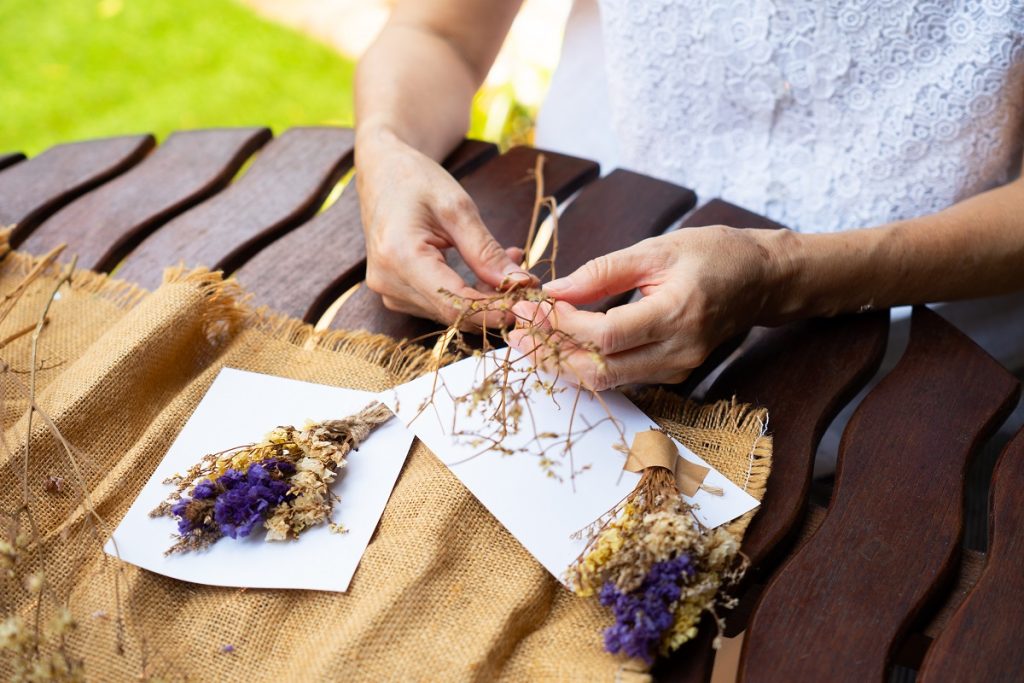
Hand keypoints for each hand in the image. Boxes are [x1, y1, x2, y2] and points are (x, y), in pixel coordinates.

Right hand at [356, 127, 533, 325]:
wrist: (383, 173)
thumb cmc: (417, 180)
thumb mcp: (458, 208)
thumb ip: (486, 251)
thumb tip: (518, 284)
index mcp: (400, 256)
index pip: (454, 303)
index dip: (494, 310)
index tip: (528, 302)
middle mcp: (389, 282)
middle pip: (453, 312)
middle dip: (495, 302)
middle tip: (528, 277)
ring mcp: (389, 291)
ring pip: (449, 312)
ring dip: (485, 296)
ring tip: (510, 261)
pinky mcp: (396, 294)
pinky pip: (440, 304)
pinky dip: (468, 293)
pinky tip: (486, 270)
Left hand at [508, 225, 790, 389]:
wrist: (761, 280)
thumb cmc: (713, 254)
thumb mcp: (656, 249)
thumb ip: (603, 271)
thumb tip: (555, 290)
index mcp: (677, 314)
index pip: (605, 335)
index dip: (561, 325)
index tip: (531, 307)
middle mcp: (678, 352)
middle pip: (600, 370)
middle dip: (551, 354)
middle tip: (516, 333)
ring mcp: (677, 369)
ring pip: (606, 381)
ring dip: (563, 362)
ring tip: (530, 339)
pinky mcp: (672, 375)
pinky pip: (620, 378)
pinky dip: (586, 363)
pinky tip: (561, 344)